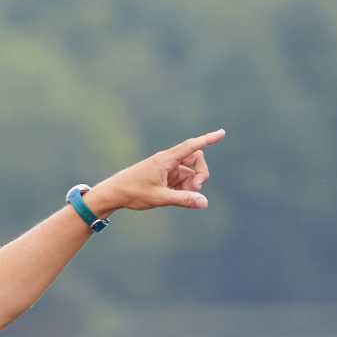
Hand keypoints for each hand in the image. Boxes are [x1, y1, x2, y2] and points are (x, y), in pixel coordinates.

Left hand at [91, 128, 223, 213]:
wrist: (114, 193)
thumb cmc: (133, 192)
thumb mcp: (160, 198)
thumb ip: (183, 199)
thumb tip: (204, 203)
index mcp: (166, 160)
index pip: (191, 146)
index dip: (207, 139)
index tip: (222, 133)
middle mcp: (168, 161)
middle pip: (196, 159)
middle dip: (201, 174)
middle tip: (195, 189)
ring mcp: (168, 168)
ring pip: (191, 172)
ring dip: (192, 184)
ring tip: (180, 196)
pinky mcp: (166, 176)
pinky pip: (183, 179)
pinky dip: (184, 188)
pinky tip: (173, 196)